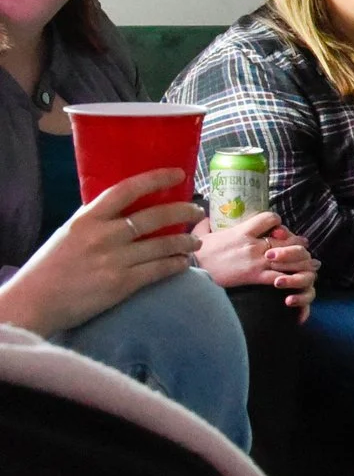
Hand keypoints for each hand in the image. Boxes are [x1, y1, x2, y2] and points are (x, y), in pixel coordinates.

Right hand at [0, 169, 200, 336]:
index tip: (177, 173)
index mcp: (87, 218)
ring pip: (162, 244)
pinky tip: (184, 263)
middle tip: (197, 211)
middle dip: (182, 212)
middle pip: (153, 217)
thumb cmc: (50, 267)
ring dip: (185, 242)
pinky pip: (158, 270)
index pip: (126, 190)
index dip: (155, 179)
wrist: (34, 302)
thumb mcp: (68, 234)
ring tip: (195, 241)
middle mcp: (103, 235)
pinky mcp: (121, 283)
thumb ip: (95, 221)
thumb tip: (122, 210)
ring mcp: (114, 259)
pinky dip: (175, 264)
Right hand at [195, 211, 320, 291]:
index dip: (279, 222)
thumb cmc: (197, 253)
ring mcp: (256, 261)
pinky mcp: (255, 277)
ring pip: (288, 259)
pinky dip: (291, 278)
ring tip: (310, 263)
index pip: (271, 219)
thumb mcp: (201, 233)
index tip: (279, 228)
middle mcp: (253, 245)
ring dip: (301, 261)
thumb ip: (208, 223)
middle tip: (304, 246)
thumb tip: (206, 214)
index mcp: (243, 231)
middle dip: (298, 243)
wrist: (192, 272)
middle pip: (286, 240)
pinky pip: (279, 277)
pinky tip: (297, 279)